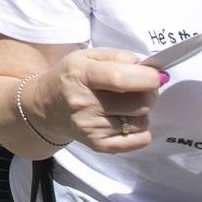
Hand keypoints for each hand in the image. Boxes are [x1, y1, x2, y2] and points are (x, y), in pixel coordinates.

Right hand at [41, 49, 164, 153]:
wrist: (44, 107)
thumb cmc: (70, 77)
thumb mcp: (87, 56)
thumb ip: (118, 56)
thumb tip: (147, 69)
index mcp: (80, 75)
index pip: (121, 79)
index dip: (147, 78)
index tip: (157, 75)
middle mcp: (83, 103)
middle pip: (138, 103)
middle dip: (149, 93)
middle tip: (141, 88)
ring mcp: (90, 127)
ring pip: (141, 121)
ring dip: (142, 111)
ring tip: (128, 104)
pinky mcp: (98, 145)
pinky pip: (139, 140)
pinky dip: (141, 130)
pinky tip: (127, 120)